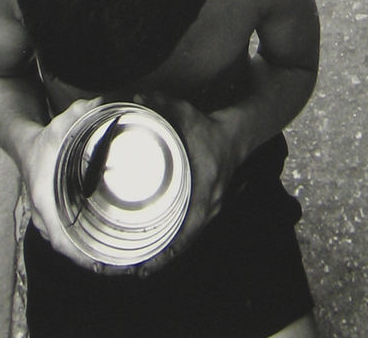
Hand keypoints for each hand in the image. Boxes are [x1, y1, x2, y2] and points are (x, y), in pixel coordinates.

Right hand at [17, 97, 110, 269]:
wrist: (22, 144)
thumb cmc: (41, 140)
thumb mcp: (57, 126)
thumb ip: (76, 114)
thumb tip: (100, 102)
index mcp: (43, 197)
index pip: (59, 237)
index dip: (77, 253)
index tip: (97, 262)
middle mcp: (42, 212)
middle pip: (65, 246)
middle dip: (88, 257)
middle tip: (114, 263)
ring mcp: (43, 217)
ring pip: (65, 244)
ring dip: (84, 253)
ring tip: (112, 259)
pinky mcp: (49, 215)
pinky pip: (64, 237)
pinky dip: (79, 245)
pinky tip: (97, 245)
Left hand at [136, 97, 242, 266]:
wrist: (235, 135)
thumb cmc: (208, 128)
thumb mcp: (186, 114)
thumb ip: (162, 106)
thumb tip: (136, 98)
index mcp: (203, 190)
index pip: (185, 231)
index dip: (166, 252)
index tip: (145, 265)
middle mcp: (209, 206)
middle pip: (183, 243)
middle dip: (158, 260)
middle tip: (132, 270)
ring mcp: (210, 209)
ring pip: (185, 240)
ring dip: (164, 255)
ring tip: (137, 266)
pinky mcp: (207, 208)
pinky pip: (188, 231)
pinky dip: (172, 243)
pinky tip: (155, 248)